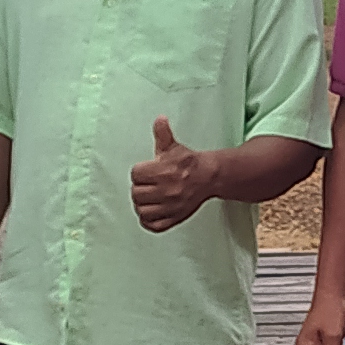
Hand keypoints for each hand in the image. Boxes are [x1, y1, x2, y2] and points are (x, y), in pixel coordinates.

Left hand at [132, 116, 219, 233]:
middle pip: (136, 194)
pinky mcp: (175, 217)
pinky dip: (149, 221)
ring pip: (142, 211)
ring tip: (147, 199)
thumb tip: (160, 119)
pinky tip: (150, 212)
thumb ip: (163, 134)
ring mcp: (170, 206)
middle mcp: (166, 190)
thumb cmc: (188, 162)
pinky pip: (154, 225)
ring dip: (142, 205)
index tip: (145, 172)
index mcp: (162, 171)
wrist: (209, 176)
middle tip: (146, 185)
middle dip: (139, 188)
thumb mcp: (174, 146)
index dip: (139, 172)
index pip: (135, 175)